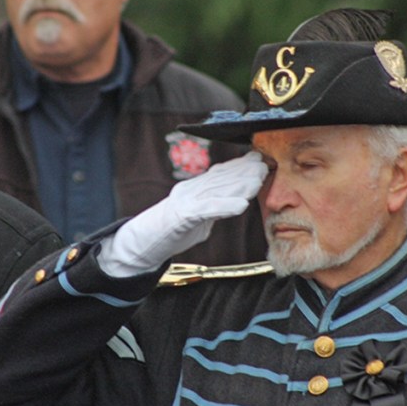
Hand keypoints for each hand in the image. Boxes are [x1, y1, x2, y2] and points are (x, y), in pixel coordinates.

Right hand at [100, 151, 267, 276]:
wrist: (141, 245)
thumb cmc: (169, 234)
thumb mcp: (197, 220)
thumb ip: (213, 211)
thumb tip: (233, 204)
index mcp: (193, 190)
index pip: (219, 175)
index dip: (240, 166)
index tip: (260, 160)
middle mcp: (190, 191)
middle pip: (221, 178)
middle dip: (245, 170)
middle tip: (265, 163)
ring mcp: (185, 201)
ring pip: (217, 189)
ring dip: (240, 184)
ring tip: (259, 178)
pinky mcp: (181, 216)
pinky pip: (207, 209)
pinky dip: (225, 206)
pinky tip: (240, 205)